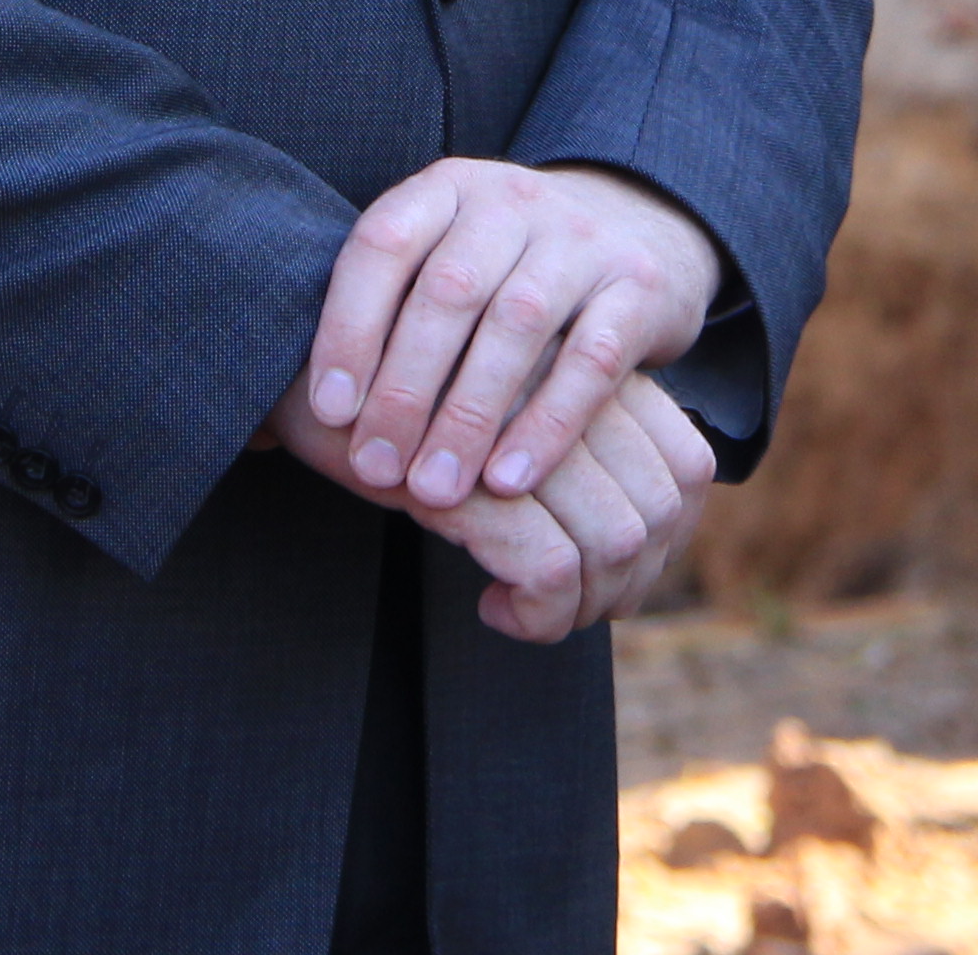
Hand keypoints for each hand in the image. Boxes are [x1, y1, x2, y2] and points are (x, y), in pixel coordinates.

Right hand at [265, 360, 712, 639]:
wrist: (293, 363)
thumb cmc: (400, 396)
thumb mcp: (498, 414)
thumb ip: (565, 448)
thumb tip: (634, 549)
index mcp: (586, 366)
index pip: (684, 465)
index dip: (665, 543)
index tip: (608, 581)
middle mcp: (568, 389)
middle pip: (658, 511)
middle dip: (624, 587)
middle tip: (564, 611)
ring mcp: (520, 427)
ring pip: (614, 542)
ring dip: (581, 607)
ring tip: (527, 613)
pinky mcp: (465, 475)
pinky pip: (547, 570)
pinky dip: (537, 612)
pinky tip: (491, 610)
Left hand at [300, 158, 720, 511]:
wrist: (634, 229)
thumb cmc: (501, 274)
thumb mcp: (438, 261)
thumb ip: (377, 314)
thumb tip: (272, 425)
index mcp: (446, 187)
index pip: (384, 243)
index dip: (349, 325)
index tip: (328, 411)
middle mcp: (513, 199)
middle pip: (450, 290)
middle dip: (406, 388)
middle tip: (375, 468)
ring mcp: (581, 237)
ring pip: (519, 323)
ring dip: (471, 415)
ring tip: (435, 490)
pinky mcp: (637, 285)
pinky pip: (591, 359)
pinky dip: (547, 424)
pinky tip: (509, 480)